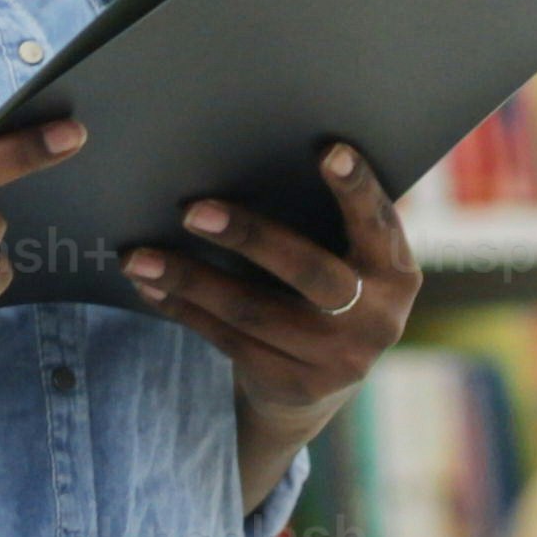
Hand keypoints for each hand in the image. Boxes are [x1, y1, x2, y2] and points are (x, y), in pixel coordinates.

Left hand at [124, 142, 419, 435]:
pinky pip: (228, 340)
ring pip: (253, 312)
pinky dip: (184, 310)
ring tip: (139, 257)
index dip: (357, 189)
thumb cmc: (327, 286)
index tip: (330, 151)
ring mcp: (337, 360)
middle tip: (192, 210)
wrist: (323, 380)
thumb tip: (254, 156)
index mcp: (396, 273)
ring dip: (190, 280)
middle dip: (250, 238)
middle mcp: (377, 319)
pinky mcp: (294, 385)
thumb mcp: (349, 260)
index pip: (378, 223)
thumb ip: (329, 222)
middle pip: (309, 273)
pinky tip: (151, 287)